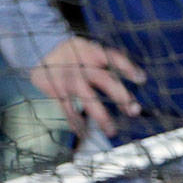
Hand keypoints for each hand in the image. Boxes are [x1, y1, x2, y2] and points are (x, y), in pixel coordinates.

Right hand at [29, 36, 146, 138]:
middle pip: (103, 79)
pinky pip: (67, 107)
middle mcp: (80, 64)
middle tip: (133, 111)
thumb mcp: (88, 49)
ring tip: (111, 131)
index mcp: (91, 51)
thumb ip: (108, 62)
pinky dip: (75, 121)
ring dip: (100, 115)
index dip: (126, 67)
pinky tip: (83, 132)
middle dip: (120, 95)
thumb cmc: (74, 54)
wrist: (41, 52)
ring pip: (86, 97)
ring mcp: (67, 77)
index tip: (141, 79)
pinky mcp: (56, 88)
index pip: (112, 57)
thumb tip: (139, 79)